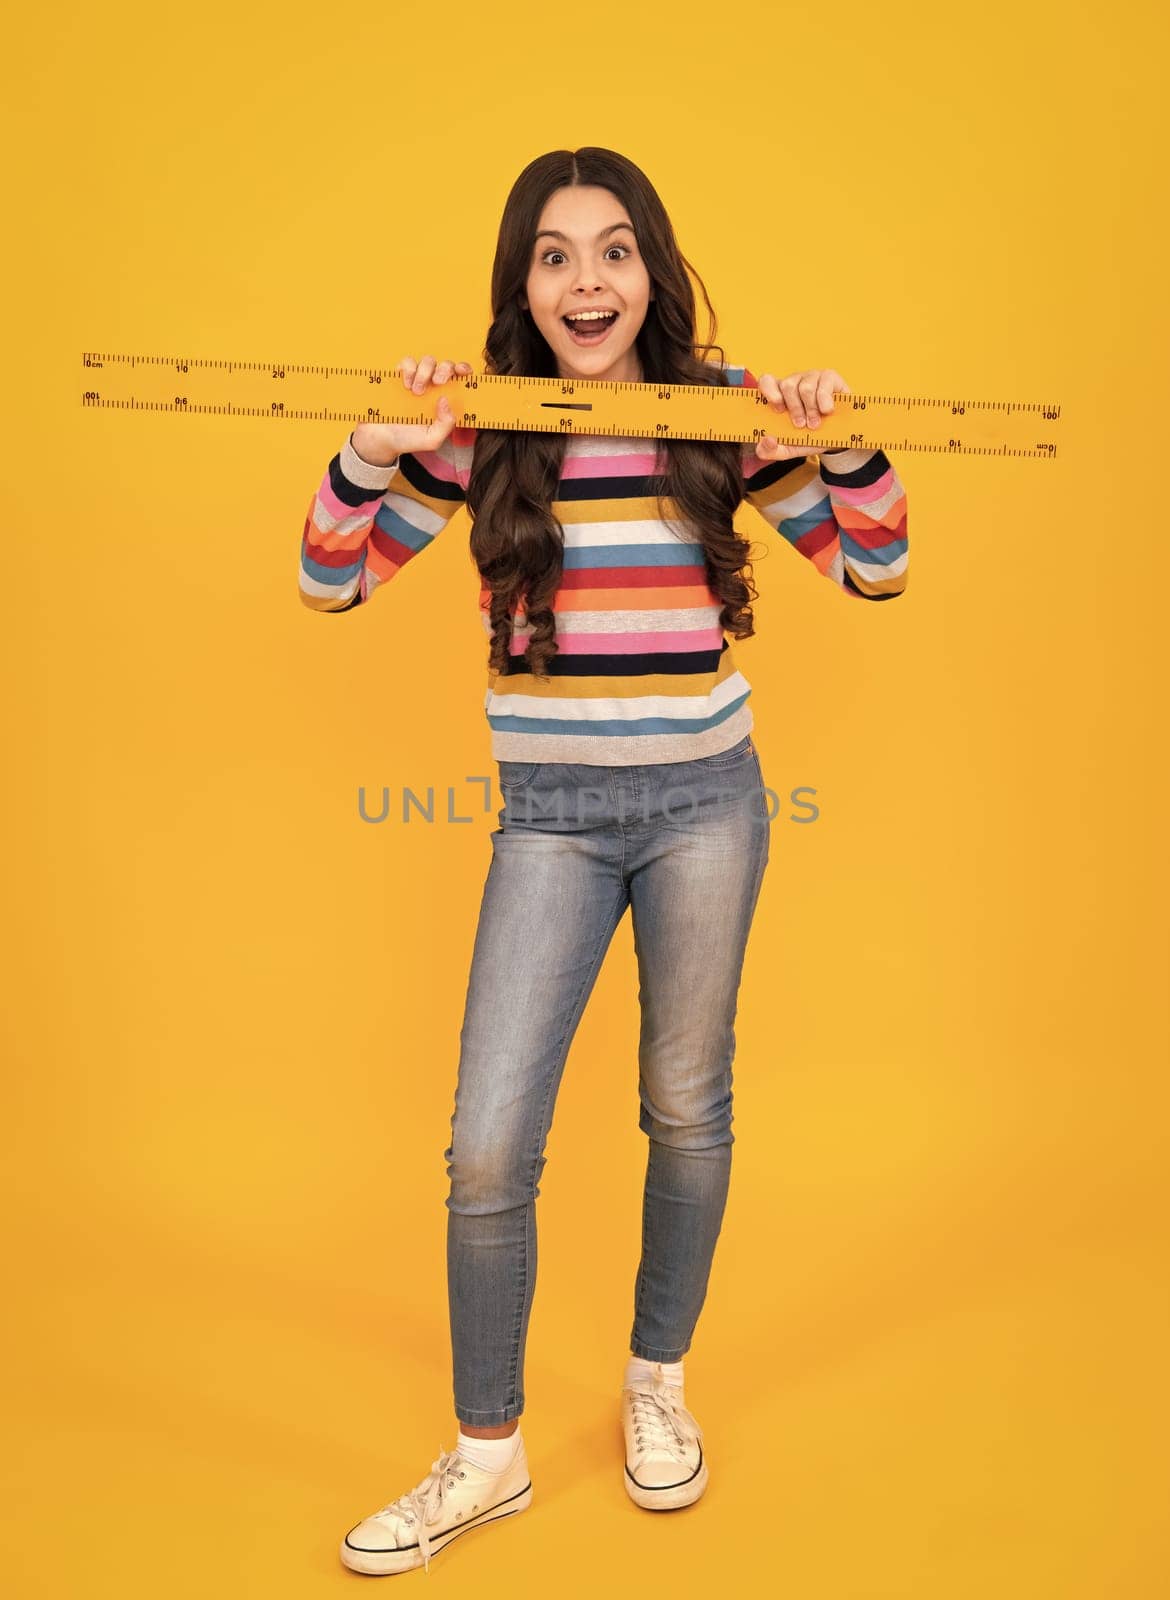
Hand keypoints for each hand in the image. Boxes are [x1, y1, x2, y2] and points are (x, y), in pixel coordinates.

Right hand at [351, 355, 474, 464]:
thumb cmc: (408, 439)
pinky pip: (407, 362)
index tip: (463, 371)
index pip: (459, 380)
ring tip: (415, 391)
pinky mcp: (399, 376)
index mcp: (445, 400)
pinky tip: (406, 385)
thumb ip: (446, 425)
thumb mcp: (432, 440)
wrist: (379, 438)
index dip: (463, 369)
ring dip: (425, 372)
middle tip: (437, 382)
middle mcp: (433, 388)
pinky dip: (409, 369)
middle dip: (445, 369)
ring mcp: (416, 380)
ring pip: (428, 361)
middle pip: (446, 365)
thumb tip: (446, 400)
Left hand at [754, 368, 850, 461]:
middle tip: (801, 425)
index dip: (769, 391)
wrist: (837, 439)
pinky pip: (823, 386)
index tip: (777, 409)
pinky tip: (827, 411)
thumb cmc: (809, 438)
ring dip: (811, 409)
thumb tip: (766, 440)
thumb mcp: (789, 448)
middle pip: (787, 385)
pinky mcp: (829, 377)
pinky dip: (824, 402)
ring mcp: (811, 377)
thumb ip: (771, 450)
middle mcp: (794, 382)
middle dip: (795, 409)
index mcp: (779, 395)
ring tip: (815, 424)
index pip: (767, 381)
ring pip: (805, 387)